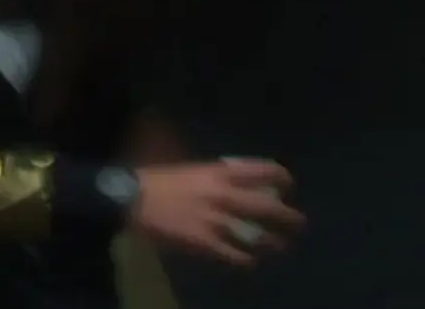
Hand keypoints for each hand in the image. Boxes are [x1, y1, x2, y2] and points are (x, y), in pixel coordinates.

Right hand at [132, 159, 304, 265]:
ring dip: (273, 242)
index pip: (263, 171)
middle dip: (289, 217)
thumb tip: (232, 173)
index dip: (281, 178)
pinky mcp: (205, 242)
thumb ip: (213, 171)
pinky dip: (246, 260)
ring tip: (280, 246)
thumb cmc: (156, 179)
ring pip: (257, 235)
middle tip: (298, 223)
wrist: (131, 198)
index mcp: (219, 172)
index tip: (287, 185)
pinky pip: (234, 255)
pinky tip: (250, 262)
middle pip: (268, 207)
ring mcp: (216, 221)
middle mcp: (224, 196)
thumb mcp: (187, 166)